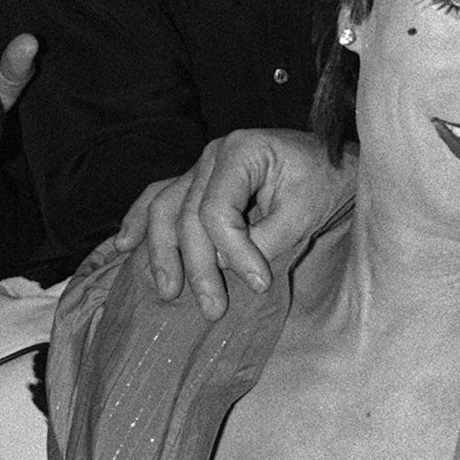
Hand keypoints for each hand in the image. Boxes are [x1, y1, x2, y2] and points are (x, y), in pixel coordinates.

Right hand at [110, 129, 348, 318]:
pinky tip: (125, 245)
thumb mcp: (305, 212)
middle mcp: (213, 155)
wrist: (335, 164)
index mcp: (241, 151)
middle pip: (186, 215)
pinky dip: (141, 221)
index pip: (217, 210)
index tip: (260, 284)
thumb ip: (266, 239)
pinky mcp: (198, 181)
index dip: (233, 253)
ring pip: (165, 209)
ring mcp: (201, 166)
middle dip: (197, 266)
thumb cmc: (325, 182)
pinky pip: (160, 198)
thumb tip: (224, 266)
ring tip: (168, 290)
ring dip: (161, 253)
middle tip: (213, 308)